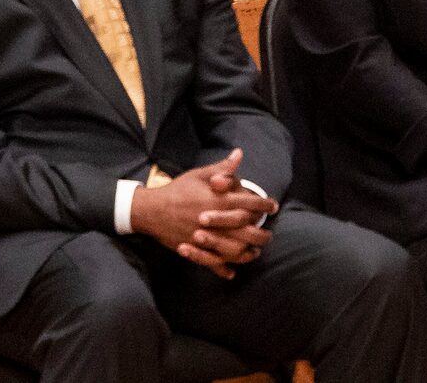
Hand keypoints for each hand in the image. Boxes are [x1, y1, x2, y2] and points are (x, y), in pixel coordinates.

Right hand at [130, 148, 275, 275]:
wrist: (152, 210)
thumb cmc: (178, 189)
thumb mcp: (200, 174)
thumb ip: (223, 168)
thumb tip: (239, 153)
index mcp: (220, 201)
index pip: (250, 204)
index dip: (265, 205)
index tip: (273, 207)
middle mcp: (217, 221)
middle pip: (248, 230)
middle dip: (262, 232)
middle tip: (269, 233)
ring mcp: (207, 238)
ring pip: (234, 250)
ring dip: (248, 252)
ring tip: (256, 250)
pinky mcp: (195, 250)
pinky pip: (213, 263)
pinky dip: (223, 269)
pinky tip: (232, 272)